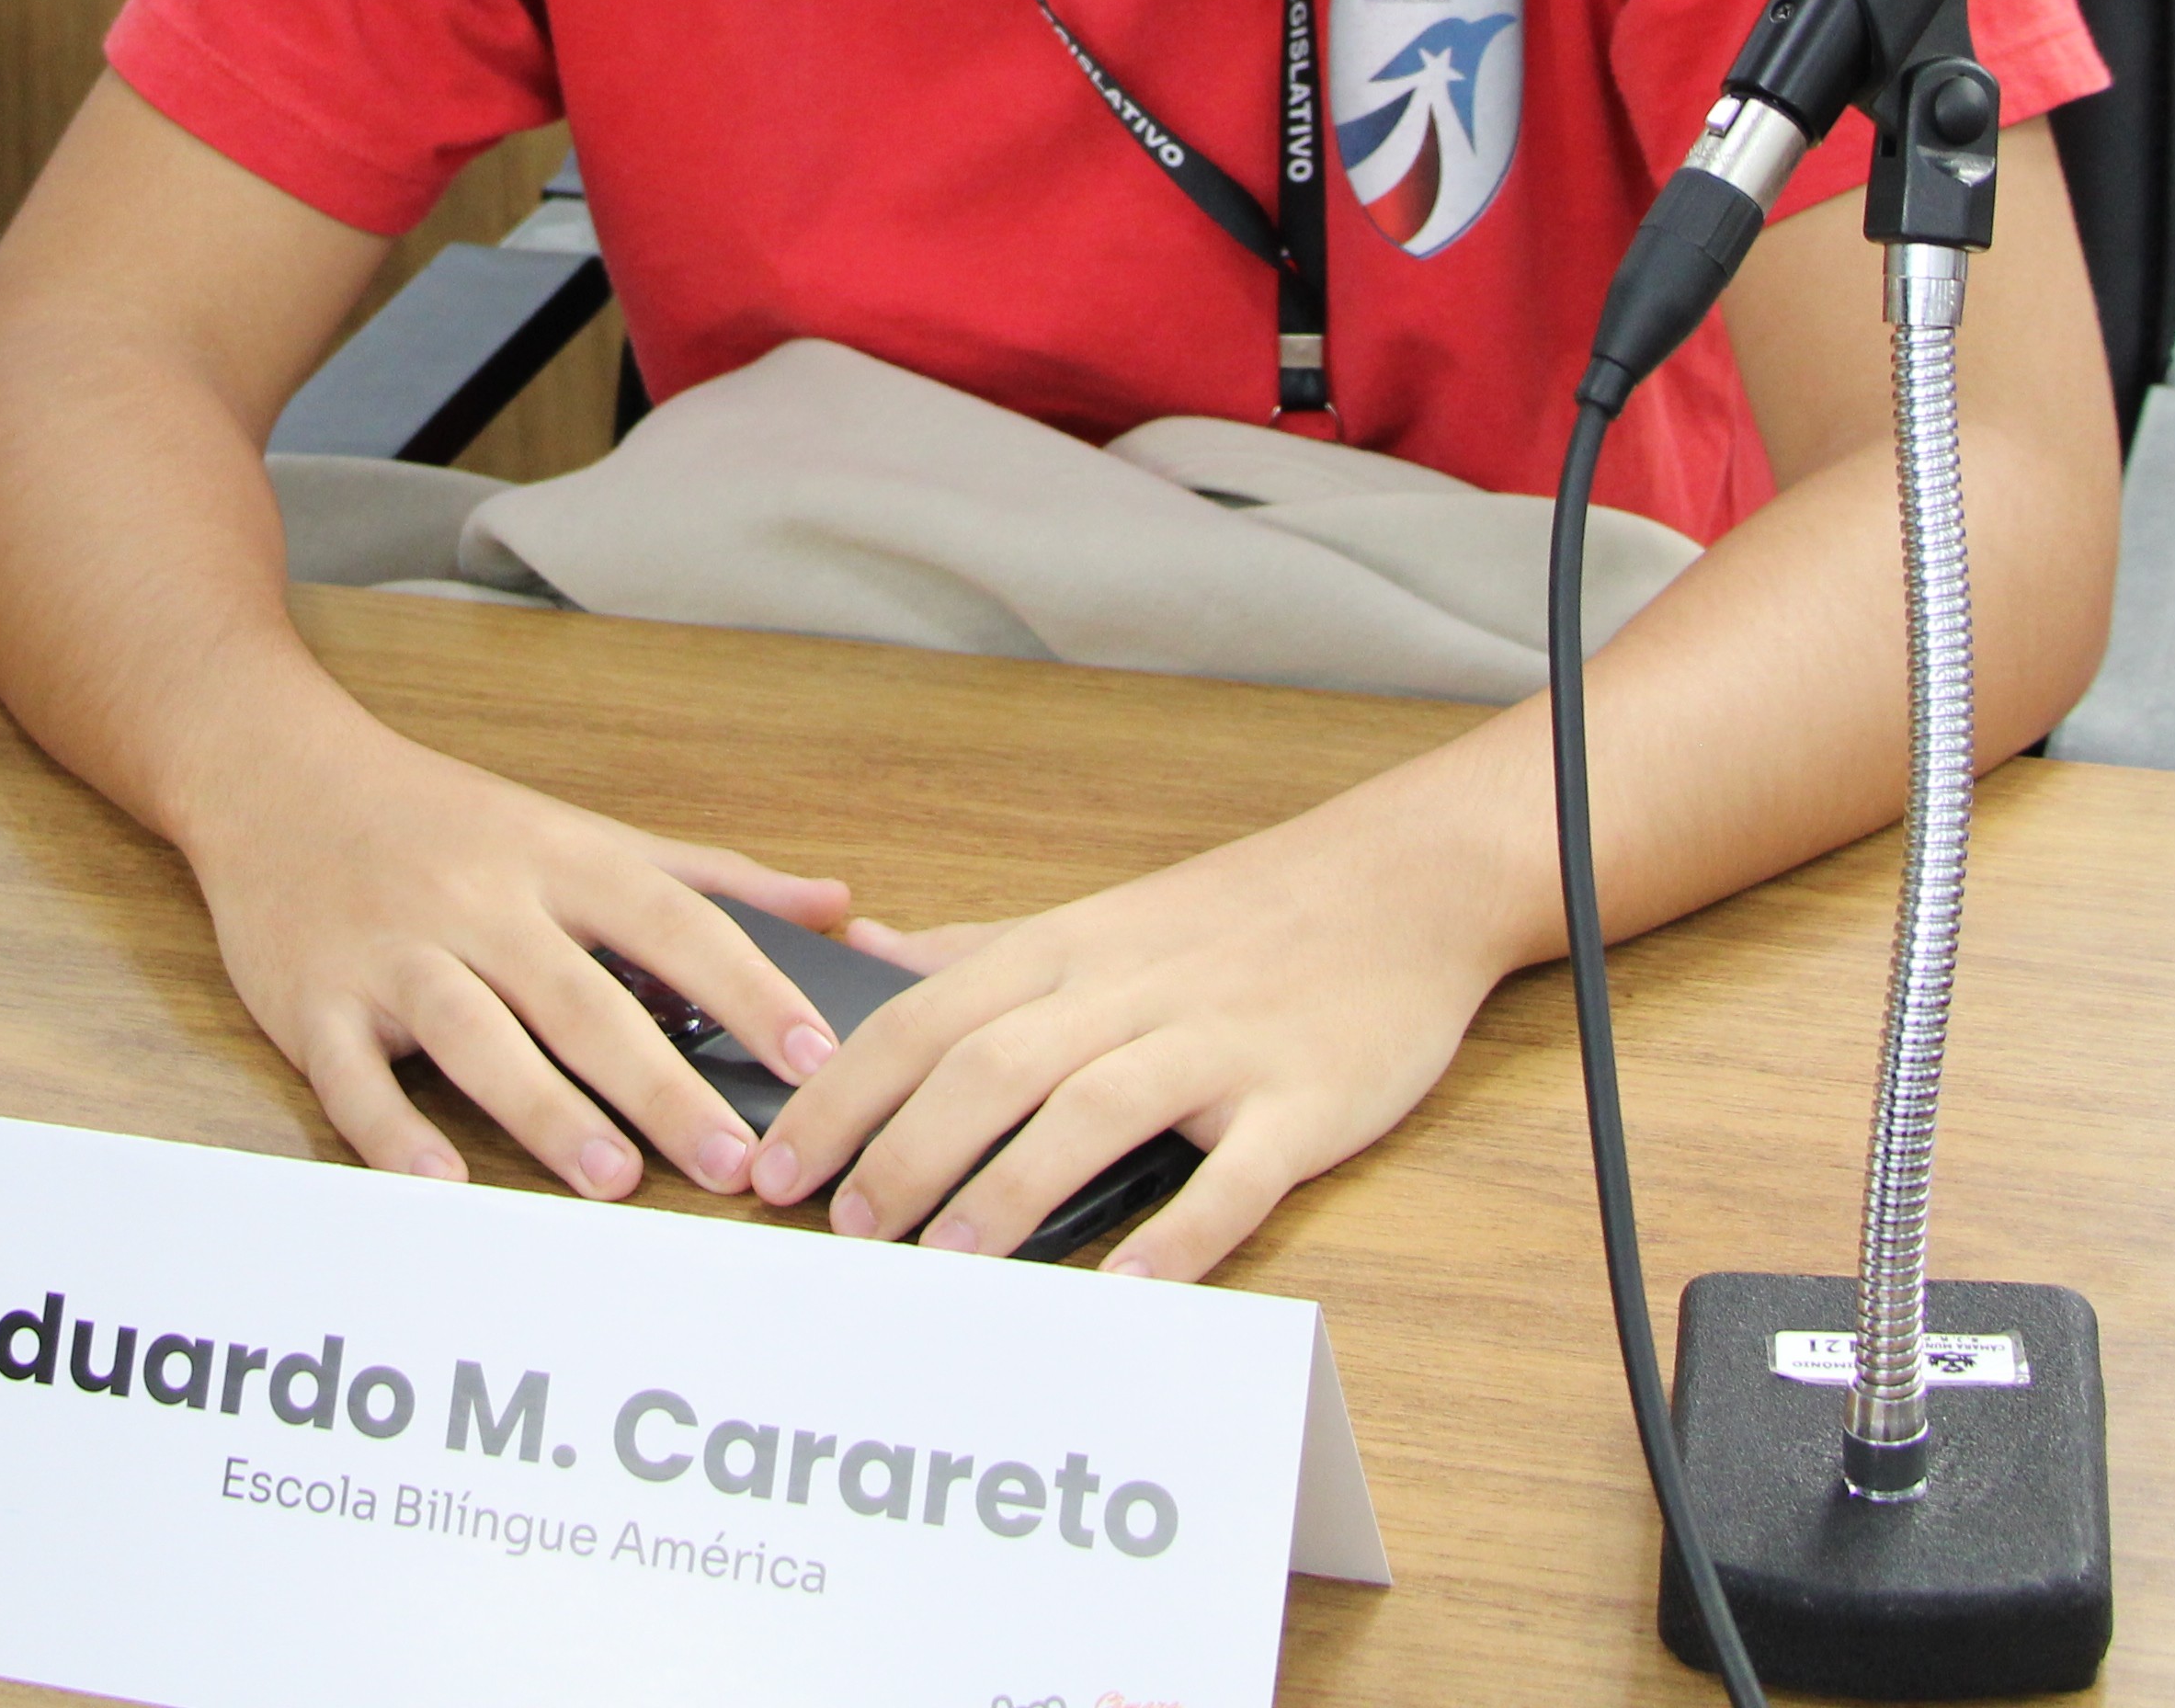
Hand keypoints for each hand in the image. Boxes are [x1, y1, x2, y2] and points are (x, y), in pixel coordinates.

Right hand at [176, 707, 854, 1203]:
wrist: (278, 775)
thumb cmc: (444, 820)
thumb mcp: (578, 831)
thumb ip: (707, 877)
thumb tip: (839, 906)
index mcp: (558, 860)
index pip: (672, 922)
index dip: (749, 988)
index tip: (816, 1058)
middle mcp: (481, 904)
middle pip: (581, 997)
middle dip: (660, 1083)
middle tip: (734, 1162)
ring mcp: (393, 954)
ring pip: (475, 1035)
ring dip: (545, 1108)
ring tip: (614, 1180)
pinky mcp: (313, 1003)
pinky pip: (352, 1077)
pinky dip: (391, 1132)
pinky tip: (438, 1183)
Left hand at [739, 786, 1525, 1284]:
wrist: (1398, 885)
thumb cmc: (1231, 920)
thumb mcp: (1091, 919)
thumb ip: (975, 951)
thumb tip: (858, 955)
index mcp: (1064, 953)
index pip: (923, 1020)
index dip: (842, 1094)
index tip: (776, 1168)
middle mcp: (1128, 994)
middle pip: (991, 1066)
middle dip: (903, 1150)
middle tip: (843, 1232)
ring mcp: (1219, 1047)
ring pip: (1093, 1112)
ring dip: (1013, 1189)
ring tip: (947, 1264)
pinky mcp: (1302, 1102)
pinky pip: (1234, 1173)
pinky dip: (1178, 1231)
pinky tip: (1127, 1288)